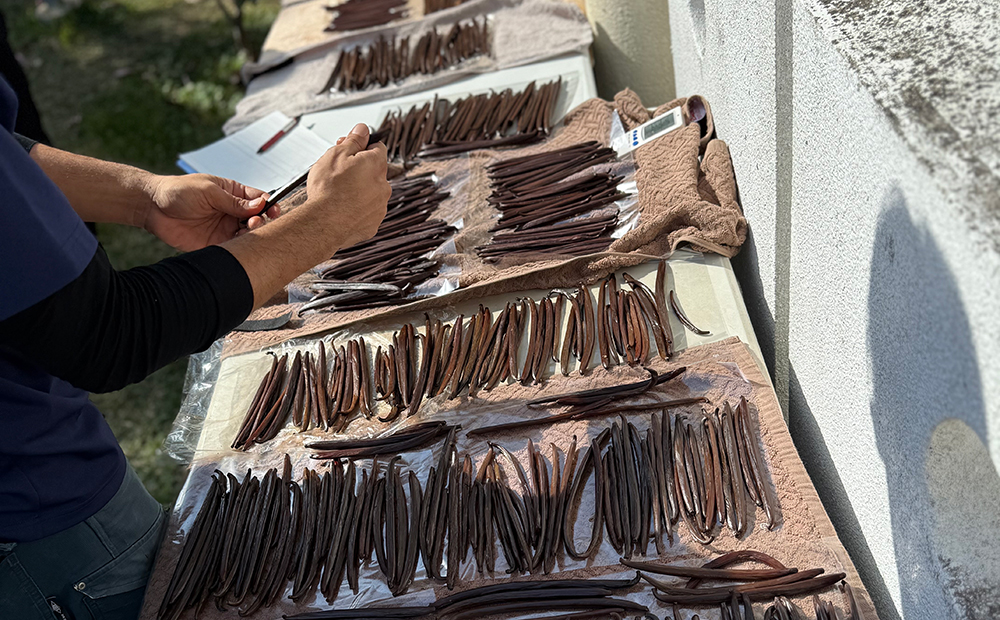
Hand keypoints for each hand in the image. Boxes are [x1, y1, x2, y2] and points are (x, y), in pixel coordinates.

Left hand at [143, 174, 279, 250]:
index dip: (269, 204)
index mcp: (232, 194)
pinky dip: (240, 249)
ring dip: (252, 236)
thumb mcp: (209, 191)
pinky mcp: (216, 244)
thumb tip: (261, 204)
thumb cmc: (178, 191)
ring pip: (248, 235)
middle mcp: (232, 212)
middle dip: (262, 221)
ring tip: (246, 232)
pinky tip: (238, 245)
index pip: (259, 199)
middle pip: (258, 218)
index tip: (273, 210)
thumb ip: (234, 201)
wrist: (152, 207)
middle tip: (254, 222)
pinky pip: (234, 249)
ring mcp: (225, 228)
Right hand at [303, 123, 390, 251]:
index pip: (377, 147)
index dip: (361, 147)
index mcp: (376, 165)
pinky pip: (366, 211)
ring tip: (337, 193)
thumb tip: (363, 129)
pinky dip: (356, 209)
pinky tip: (341, 209)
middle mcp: (384, 185)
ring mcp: (380, 206)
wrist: (323, 223)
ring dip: (358, 189)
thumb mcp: (337, 154)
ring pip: (370, 192)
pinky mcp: (373, 224)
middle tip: (337, 172)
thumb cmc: (328, 188)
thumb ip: (354, 140)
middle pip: (373, 171)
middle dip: (358, 169)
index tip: (348, 150)